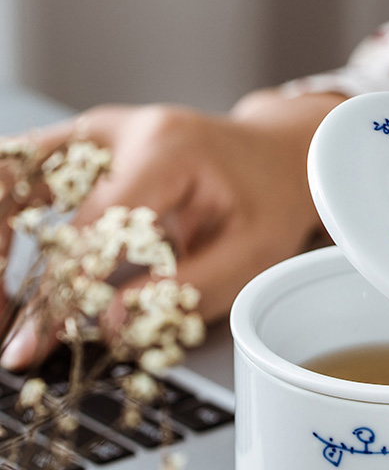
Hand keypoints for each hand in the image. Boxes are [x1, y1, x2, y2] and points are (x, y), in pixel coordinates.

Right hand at [1, 90, 344, 367]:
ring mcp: (97, 131)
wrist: (279, 157)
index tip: (34, 339)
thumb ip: (182, 292)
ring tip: (3, 299)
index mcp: (164, 150)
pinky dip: (7, 216)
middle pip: (25, 185)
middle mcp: (120, 130)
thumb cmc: (268, 203)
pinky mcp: (85, 144)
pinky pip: (26, 174)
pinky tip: (3, 261)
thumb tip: (108, 324)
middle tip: (5, 317)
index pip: (89, 227)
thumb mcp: (249, 257)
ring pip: (13, 170)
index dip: (59, 289)